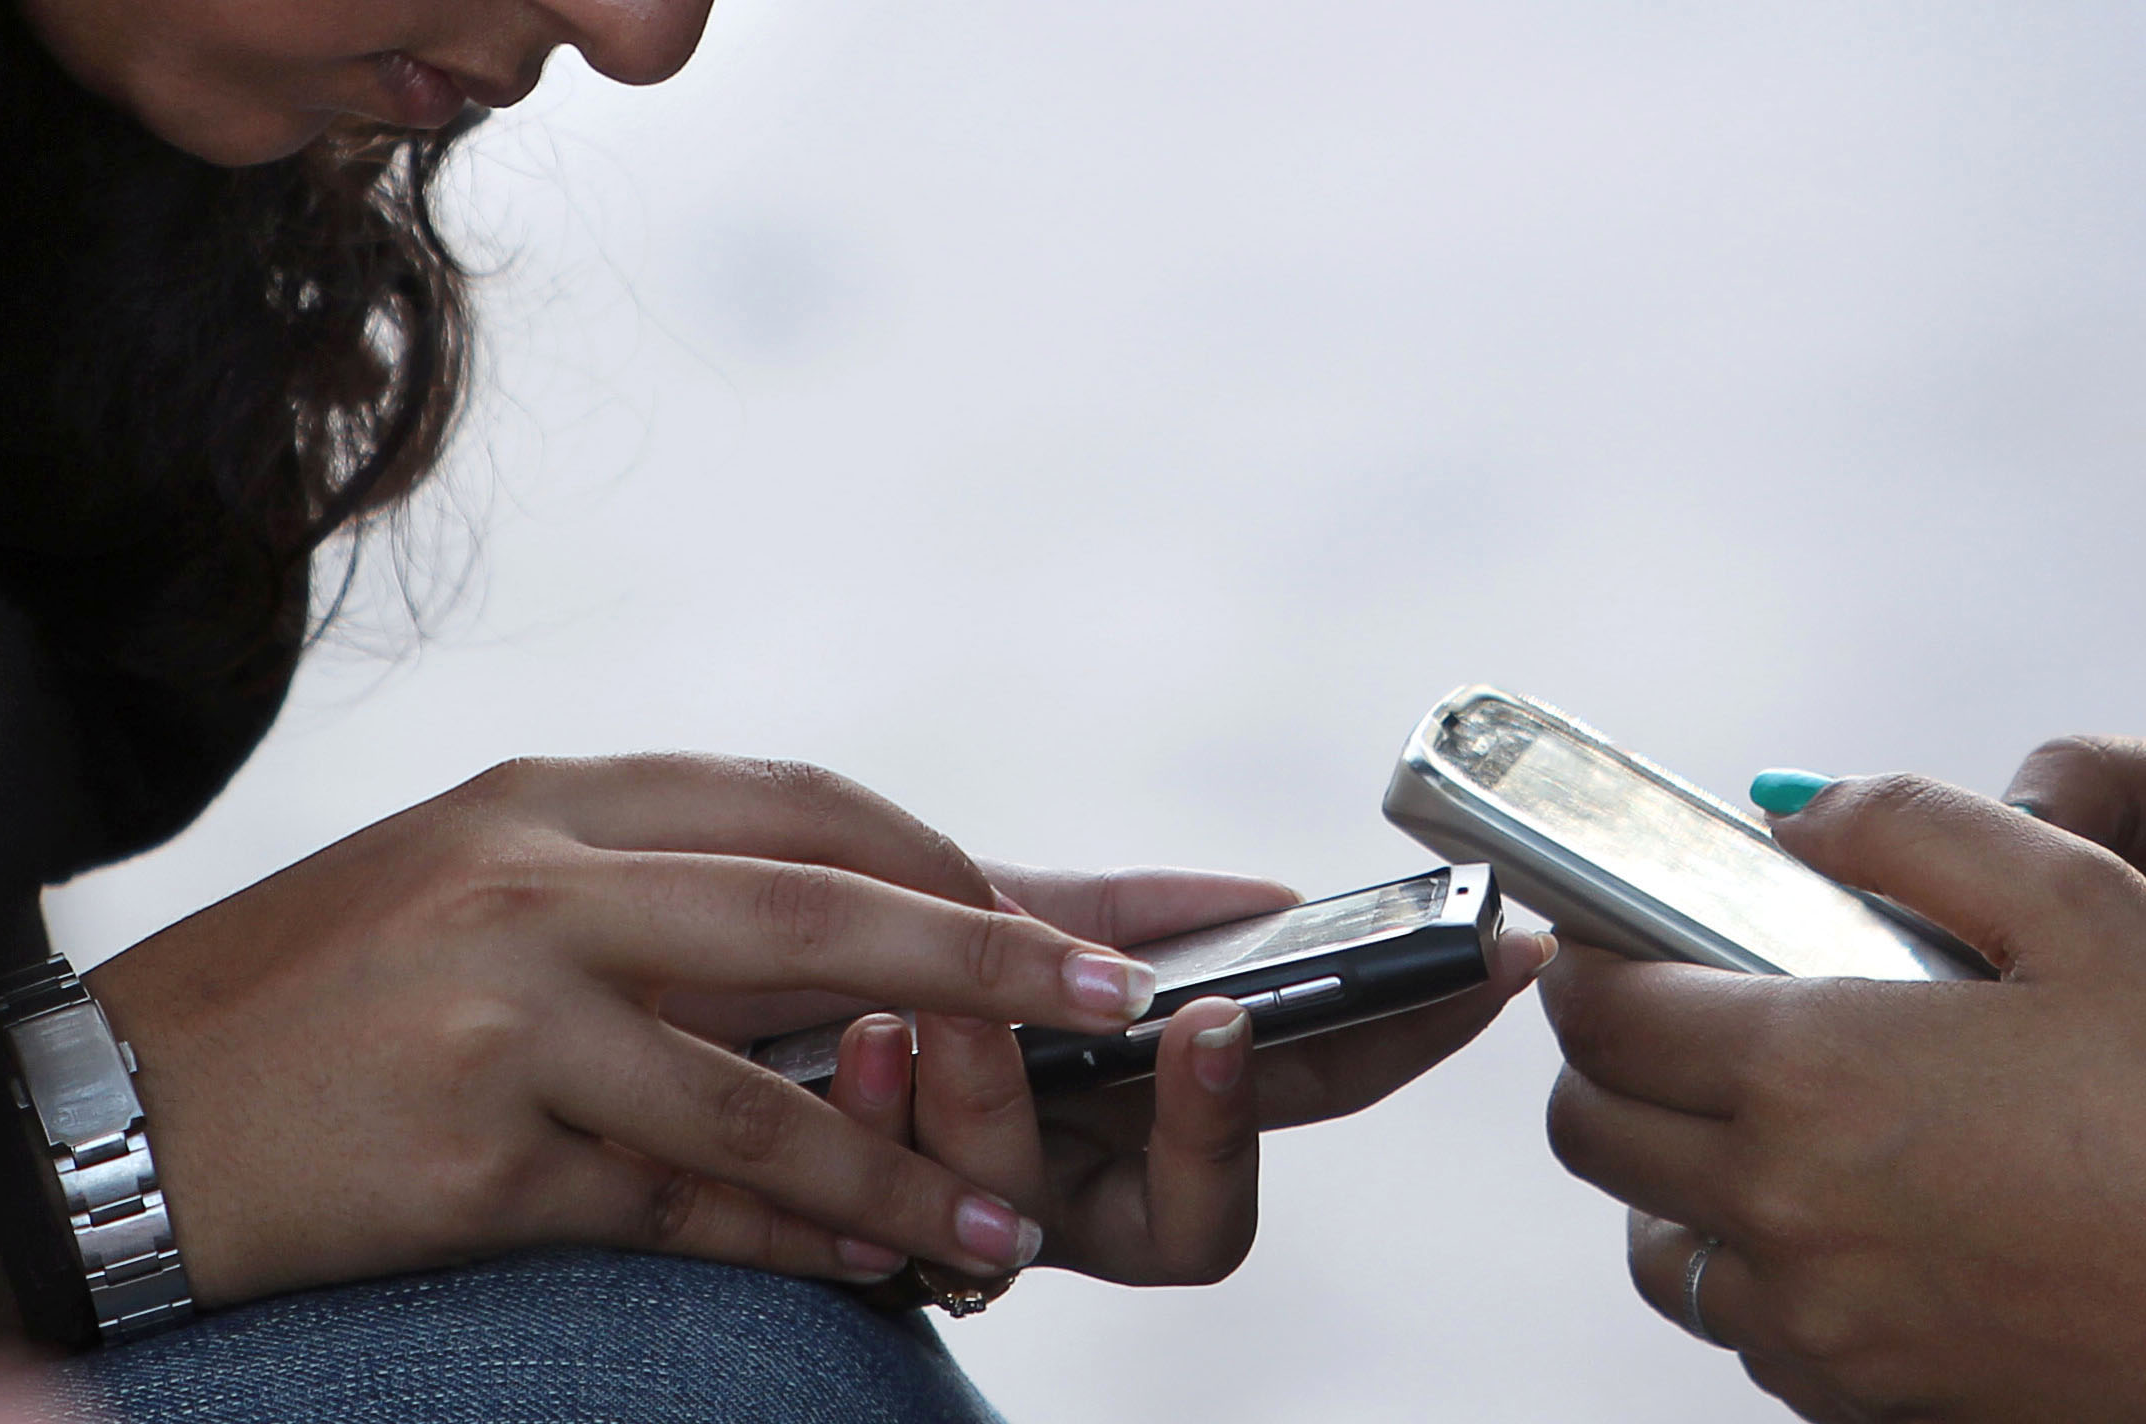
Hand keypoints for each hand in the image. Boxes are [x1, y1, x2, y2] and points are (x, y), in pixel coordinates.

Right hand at [87, 755, 1168, 1306]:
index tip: (1075, 911)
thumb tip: (846, 944)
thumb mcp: (473, 897)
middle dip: (991, 953)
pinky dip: (796, 1238)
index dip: (950, 857)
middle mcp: (536, 875)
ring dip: (909, 1153)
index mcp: (548, 800)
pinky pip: (679, 1197)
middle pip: (816, 899)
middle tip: (1124, 1002)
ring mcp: (504, 1006)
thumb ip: (641, 898)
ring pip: (766, 1075)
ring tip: (1014, 1215)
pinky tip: (882, 1270)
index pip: (801, 802)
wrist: (97, 1124)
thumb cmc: (305, 1015)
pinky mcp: (475, 1145)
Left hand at [811, 866, 1556, 1285]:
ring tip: (941, 998)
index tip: (1490, 961)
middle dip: (1214, 1122)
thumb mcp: (981, 921)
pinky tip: (857, 1038)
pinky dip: (885, 1115)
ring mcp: (968, 1232)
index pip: (1313, 1088)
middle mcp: (1068, 1194)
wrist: (654, 1015)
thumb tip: (1273, 901)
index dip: (1411, 1038)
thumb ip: (1108, 922)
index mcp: (1133, 1107)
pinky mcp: (857, 1245)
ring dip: (999, 1091)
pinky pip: (900, 1218)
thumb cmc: (834, 966)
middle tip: (1206, 1026)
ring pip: (1031, 1209)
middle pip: (1202, 1215)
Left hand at [1539, 775, 2145, 1423]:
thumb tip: (1795, 810)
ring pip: (1651, 1245)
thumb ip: (1915, 823)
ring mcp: (1814, 1324)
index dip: (1591, 952)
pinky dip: (1752, 1264)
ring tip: (1766, 1114)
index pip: (1602, 1011)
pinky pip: (1742, 1328)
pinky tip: (1847, 1210)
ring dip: (1669, 1172)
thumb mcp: (2083, 897)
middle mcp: (1781, 1210)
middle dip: (1608, 1055)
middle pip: (1591, 1131)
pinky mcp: (1860, 1397)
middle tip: (1681, 1006)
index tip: (1618, 925)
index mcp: (1810, 1074)